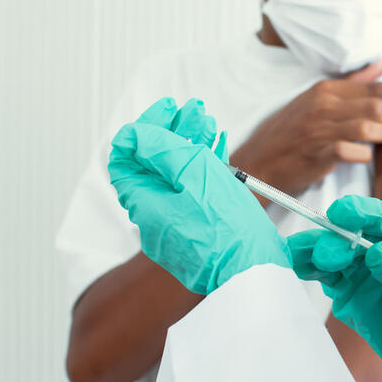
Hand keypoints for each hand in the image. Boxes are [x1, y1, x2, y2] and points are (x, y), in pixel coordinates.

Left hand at [108, 97, 291, 294]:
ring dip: (190, 145)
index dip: (145, 129)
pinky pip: (194, 193)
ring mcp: (178, 225)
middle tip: (192, 112)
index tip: (167, 110)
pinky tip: (217, 150)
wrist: (253, 271)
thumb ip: (161, 149)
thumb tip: (134, 135)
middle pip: (153, 164)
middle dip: (173, 132)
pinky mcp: (200, 230)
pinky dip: (203, 168)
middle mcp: (156, 216)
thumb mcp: (193, 172)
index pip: (127, 157)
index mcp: (145, 203)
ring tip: (208, 124)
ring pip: (177, 176)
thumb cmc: (227, 229)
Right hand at [232, 61, 381, 193]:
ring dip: (381, 138)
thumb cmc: (292, 131)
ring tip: (372, 143)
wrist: (258, 162)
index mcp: (328, 88)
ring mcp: (320, 129)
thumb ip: (353, 83)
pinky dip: (363, 156)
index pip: (378, 86)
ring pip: (371, 127)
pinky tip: (357, 157)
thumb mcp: (317, 100)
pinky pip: (354, 152)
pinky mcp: (318, 154)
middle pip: (380, 105)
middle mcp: (325, 104)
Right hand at [288, 195, 381, 375]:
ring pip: (332, 250)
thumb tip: (378, 252)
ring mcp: (360, 265)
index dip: (363, 212)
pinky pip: (323, 274)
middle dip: (334, 239)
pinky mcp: (345, 287)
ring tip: (293, 253)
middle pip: (352, 232)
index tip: (342, 213)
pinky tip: (294, 265)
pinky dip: (307, 268)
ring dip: (312, 249)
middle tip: (325, 255)